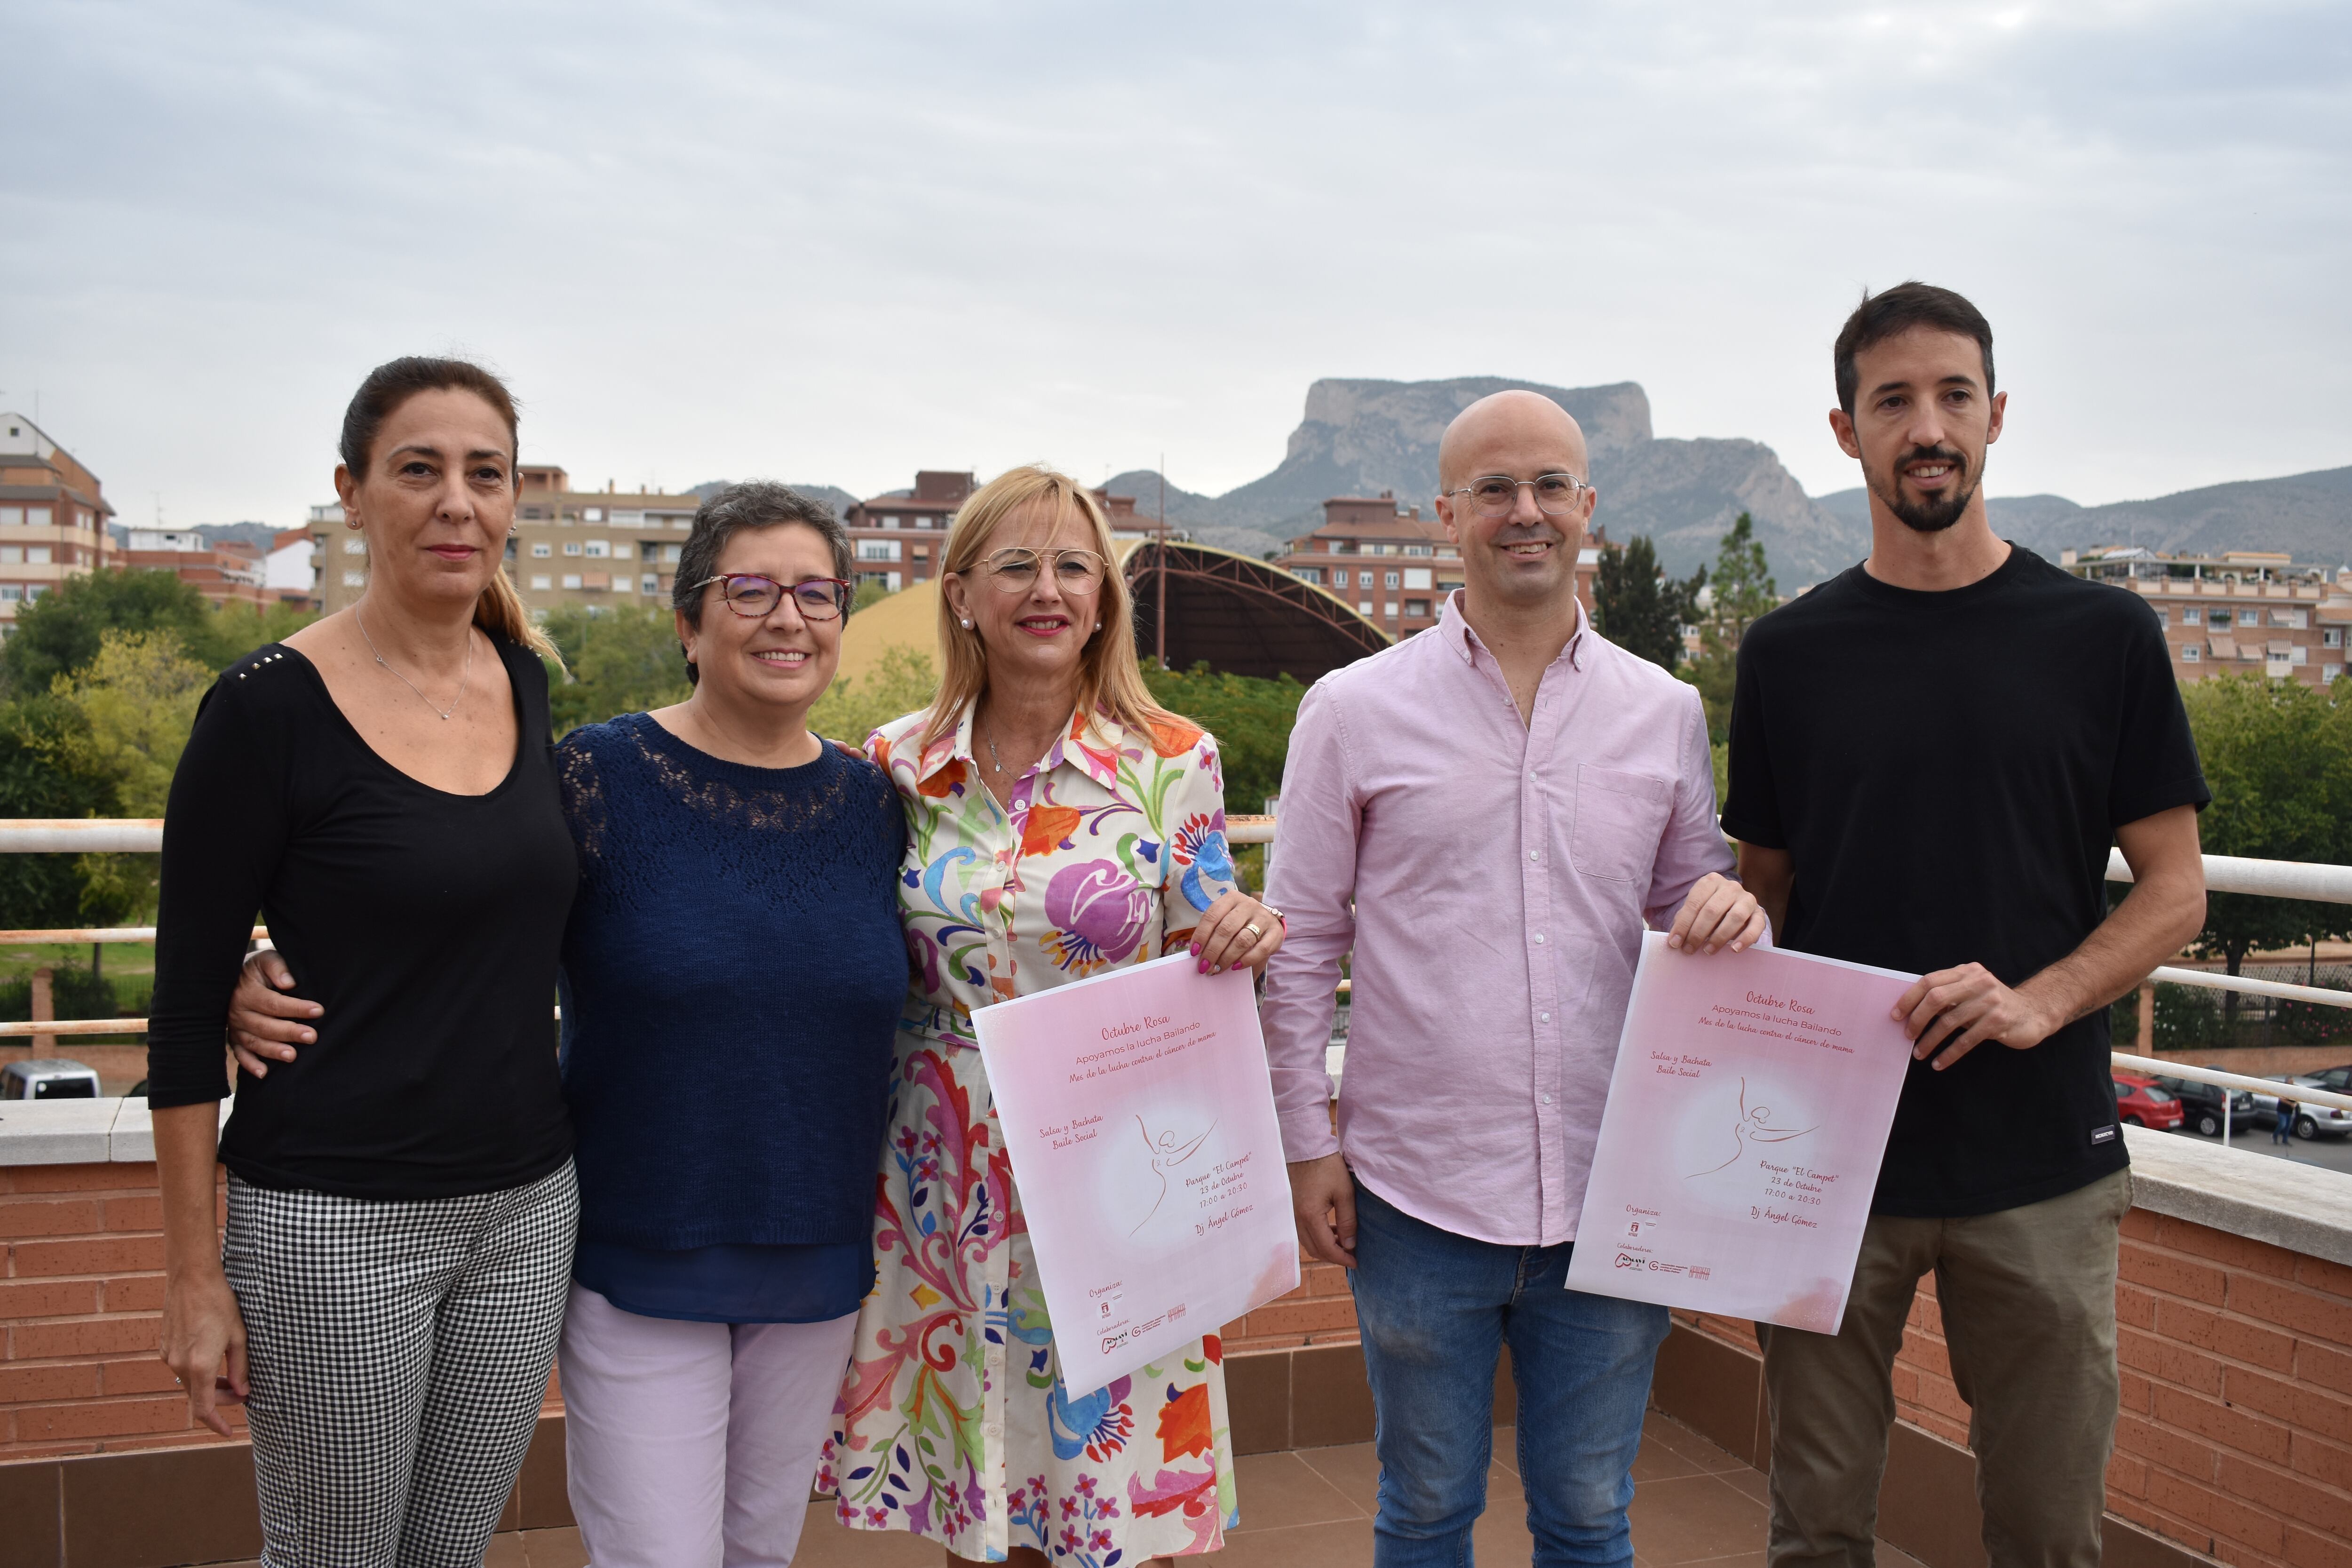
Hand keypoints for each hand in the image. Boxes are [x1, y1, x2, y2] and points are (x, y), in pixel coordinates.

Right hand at [159, 1266, 248, 1436]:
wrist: (191, 1278)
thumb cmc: (220, 1303)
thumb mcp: (239, 1336)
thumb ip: (240, 1368)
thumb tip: (242, 1392)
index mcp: (199, 1365)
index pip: (204, 1409)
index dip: (216, 1424)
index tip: (228, 1433)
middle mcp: (179, 1365)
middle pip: (197, 1398)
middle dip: (220, 1400)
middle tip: (241, 1391)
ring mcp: (169, 1356)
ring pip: (189, 1384)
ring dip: (208, 1386)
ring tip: (230, 1376)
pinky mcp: (164, 1347)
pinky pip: (181, 1369)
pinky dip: (197, 1373)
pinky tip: (212, 1360)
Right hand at [227, 949, 320, 1078]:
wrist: (233, 978)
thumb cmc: (258, 970)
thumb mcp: (266, 960)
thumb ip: (277, 967)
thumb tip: (289, 982)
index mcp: (247, 992)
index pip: (273, 1003)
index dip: (296, 1008)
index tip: (318, 1011)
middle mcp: (238, 1012)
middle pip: (264, 1025)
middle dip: (289, 1032)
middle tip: (312, 1037)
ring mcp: (235, 1027)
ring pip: (253, 1042)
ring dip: (273, 1051)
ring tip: (293, 1056)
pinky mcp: (234, 1039)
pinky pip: (240, 1054)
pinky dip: (250, 1065)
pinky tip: (264, 1073)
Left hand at [1190, 891, 1284, 976]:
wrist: (1267, 923)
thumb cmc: (1239, 924)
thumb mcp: (1224, 920)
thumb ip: (1212, 932)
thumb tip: (1197, 953)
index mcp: (1231, 898)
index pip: (1212, 915)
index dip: (1201, 935)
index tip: (1194, 952)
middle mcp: (1249, 904)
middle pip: (1226, 929)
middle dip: (1212, 950)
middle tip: (1204, 966)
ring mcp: (1264, 917)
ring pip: (1242, 940)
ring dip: (1227, 958)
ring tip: (1217, 969)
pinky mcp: (1276, 932)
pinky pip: (1261, 949)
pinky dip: (1246, 960)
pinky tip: (1235, 967)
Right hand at [1288, 1153, 1356, 1268]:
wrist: (1306, 1148)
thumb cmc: (1327, 1166)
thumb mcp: (1344, 1192)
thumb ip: (1347, 1221)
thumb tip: (1350, 1244)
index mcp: (1310, 1215)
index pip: (1326, 1248)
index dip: (1342, 1258)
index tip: (1356, 1262)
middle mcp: (1297, 1218)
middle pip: (1314, 1249)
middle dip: (1333, 1256)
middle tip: (1351, 1255)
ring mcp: (1292, 1214)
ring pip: (1307, 1242)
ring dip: (1325, 1247)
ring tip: (1343, 1242)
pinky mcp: (1292, 1208)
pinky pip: (1303, 1232)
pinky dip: (1317, 1237)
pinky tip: (1331, 1230)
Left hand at [1667, 873, 1766, 954]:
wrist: (1735, 905)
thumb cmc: (1709, 908)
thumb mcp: (1696, 909)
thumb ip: (1685, 920)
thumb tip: (1675, 940)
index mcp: (1710, 881)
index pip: (1694, 903)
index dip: (1683, 924)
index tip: (1675, 942)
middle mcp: (1730, 887)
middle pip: (1712, 910)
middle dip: (1698, 932)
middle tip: (1689, 949)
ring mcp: (1747, 898)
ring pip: (1735, 917)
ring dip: (1719, 936)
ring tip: (1708, 950)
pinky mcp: (1759, 912)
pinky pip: (1756, 925)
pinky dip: (1746, 938)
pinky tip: (1734, 949)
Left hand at [1894, 962, 2056, 1069]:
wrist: (2033, 1012)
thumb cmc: (1993, 1005)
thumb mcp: (1970, 993)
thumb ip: (1947, 995)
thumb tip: (1910, 1012)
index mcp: (1967, 971)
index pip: (1930, 981)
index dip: (1909, 998)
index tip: (1895, 1015)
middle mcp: (1979, 981)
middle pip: (1936, 998)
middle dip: (1917, 1019)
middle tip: (1907, 1035)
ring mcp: (1990, 1000)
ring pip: (1950, 1022)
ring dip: (1930, 1040)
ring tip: (1919, 1053)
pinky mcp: (1999, 1021)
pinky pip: (1966, 1040)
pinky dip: (1949, 1053)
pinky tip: (1939, 1063)